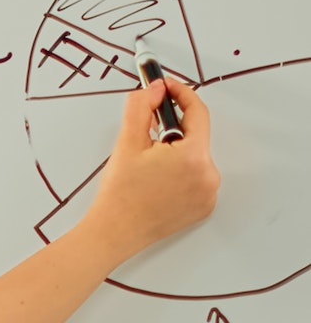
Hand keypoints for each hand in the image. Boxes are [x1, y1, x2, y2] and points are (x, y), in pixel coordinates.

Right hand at [82, 76, 219, 269]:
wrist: (114, 234)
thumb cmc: (119, 197)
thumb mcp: (127, 142)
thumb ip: (142, 105)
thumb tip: (156, 89)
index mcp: (193, 157)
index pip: (197, 112)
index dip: (180, 94)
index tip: (167, 88)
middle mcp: (208, 176)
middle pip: (196, 135)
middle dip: (173, 128)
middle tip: (148, 134)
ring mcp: (208, 195)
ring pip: (196, 156)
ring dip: (177, 151)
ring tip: (150, 165)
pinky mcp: (204, 207)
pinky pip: (197, 177)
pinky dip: (182, 172)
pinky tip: (159, 181)